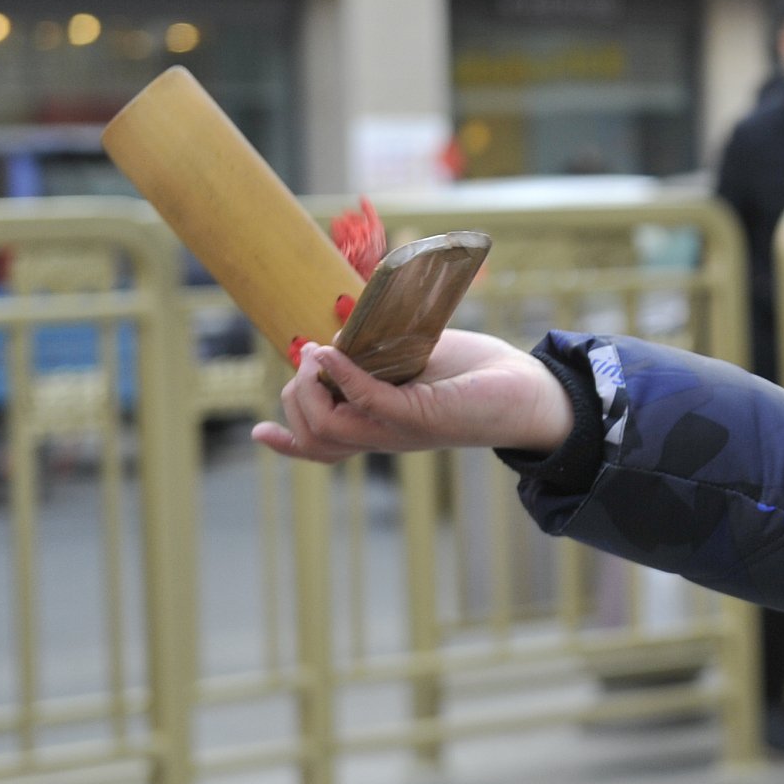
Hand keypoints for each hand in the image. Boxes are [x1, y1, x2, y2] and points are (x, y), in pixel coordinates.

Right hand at [249, 330, 572, 464]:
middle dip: (292, 400)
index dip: (285, 443)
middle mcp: (383, 435)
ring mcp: (398, 429)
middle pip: (314, 437)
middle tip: (307, 361)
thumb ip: (375, 354)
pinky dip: (344, 375)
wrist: (526, 390)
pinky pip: (367, 401)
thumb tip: (337, 336)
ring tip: (317, 354)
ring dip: (309, 387)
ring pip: (327, 427)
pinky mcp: (420, 417)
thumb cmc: (473, 373)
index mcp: (378, 425)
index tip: (257, 431)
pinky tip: (333, 352)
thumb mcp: (413, 359)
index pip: (321, 448)